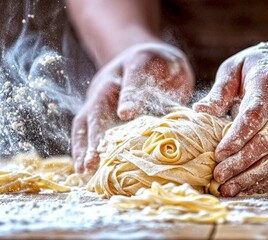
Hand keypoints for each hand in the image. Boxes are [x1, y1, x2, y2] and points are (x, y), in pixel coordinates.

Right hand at [72, 43, 193, 172]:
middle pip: (99, 104)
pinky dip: (81, 148)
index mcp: (135, 63)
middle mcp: (110, 79)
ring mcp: (97, 95)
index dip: (129, 96)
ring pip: (85, 119)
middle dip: (98, 130)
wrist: (139, 56)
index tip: (126, 114)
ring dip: (83, 144)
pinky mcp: (92, 109)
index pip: (132, 78)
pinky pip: (83, 129)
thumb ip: (176, 86)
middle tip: (97, 154)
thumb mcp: (174, 67)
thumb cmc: (162, 66)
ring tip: (84, 168)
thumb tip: (186, 115)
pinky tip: (82, 169)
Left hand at [193, 41, 267, 195]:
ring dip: (252, 177)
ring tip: (228, 189)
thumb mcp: (237, 66)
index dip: (236, 138)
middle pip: (267, 142)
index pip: (255, 116)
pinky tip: (247, 187)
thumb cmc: (262, 64)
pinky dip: (267, 179)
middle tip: (218, 177)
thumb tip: (199, 112)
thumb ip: (220, 90)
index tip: (217, 155)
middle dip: (240, 163)